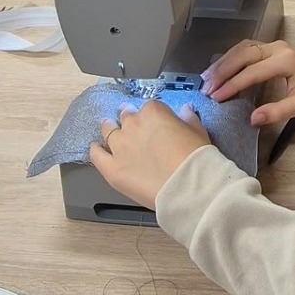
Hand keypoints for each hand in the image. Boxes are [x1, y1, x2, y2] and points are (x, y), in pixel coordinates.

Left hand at [87, 100, 209, 208]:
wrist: (187, 186)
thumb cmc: (196, 158)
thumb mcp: (198, 132)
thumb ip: (189, 118)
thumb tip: (186, 110)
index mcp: (154, 112)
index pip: (150, 108)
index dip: (153, 116)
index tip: (156, 123)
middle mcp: (133, 125)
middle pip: (126, 116)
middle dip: (129, 119)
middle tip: (133, 126)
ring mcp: (119, 146)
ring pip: (108, 131)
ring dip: (109, 128)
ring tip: (109, 128)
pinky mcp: (112, 168)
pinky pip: (97, 155)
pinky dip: (95, 150)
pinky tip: (95, 147)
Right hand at [202, 40, 294, 126]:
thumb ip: (277, 112)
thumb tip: (252, 119)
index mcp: (285, 62)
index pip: (252, 72)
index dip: (232, 84)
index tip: (216, 97)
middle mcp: (276, 48)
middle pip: (243, 55)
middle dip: (222, 71)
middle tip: (206, 88)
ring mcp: (272, 45)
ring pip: (241, 48)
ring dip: (223, 62)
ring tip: (207, 79)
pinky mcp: (269, 46)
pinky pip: (245, 48)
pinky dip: (230, 57)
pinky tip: (219, 69)